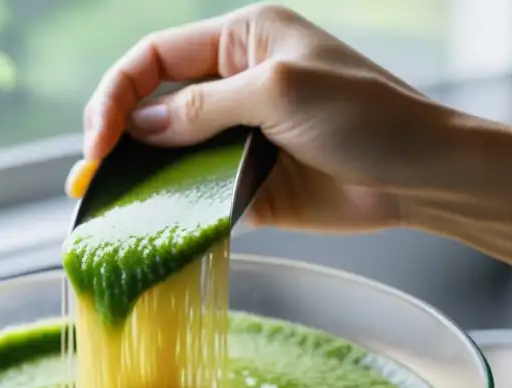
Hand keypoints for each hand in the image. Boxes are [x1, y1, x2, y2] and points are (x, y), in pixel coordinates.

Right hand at [68, 2, 456, 232]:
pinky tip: (152, 222)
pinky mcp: (252, 185)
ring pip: (173, 154)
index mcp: (242, 41)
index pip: (155, 58)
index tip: (98, 143)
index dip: (118, 96)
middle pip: (155, 106)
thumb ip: (204, 109)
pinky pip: (200, 193)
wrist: (422, 178)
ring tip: (106, 206)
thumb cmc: (367, 117)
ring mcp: (243, 138)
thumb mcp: (278, 93)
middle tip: (88, 177)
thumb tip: (139, 127)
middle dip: (117, 138)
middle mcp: (236, 85)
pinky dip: (174, 207)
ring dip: (140, 178)